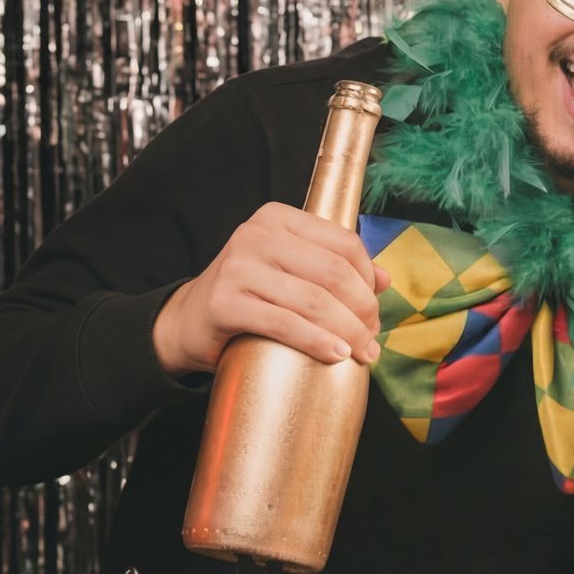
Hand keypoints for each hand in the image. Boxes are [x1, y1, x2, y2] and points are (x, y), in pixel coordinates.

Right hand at [152, 202, 388, 375]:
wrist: (188, 321)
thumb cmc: (249, 294)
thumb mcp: (291, 271)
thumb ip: (335, 267)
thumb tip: (385, 278)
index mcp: (278, 219)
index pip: (344, 244)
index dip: (368, 280)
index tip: (375, 310)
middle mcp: (256, 235)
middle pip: (334, 272)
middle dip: (362, 310)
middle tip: (372, 339)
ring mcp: (237, 267)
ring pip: (314, 300)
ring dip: (347, 331)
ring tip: (362, 353)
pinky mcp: (224, 302)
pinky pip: (285, 324)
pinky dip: (317, 342)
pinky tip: (336, 355)